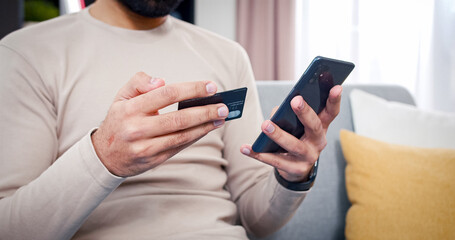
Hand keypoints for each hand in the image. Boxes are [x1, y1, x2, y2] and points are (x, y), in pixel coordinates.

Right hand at [91, 72, 228, 176]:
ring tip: (221, 118)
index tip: (211, 87)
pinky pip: (179, 146)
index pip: (167, 94)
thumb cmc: (119, 120)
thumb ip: (138, 83)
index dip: (192, 89)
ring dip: (205, 126)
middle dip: (205, 111)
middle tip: (223, 106)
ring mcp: (146, 147)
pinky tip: (207, 128)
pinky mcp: (154, 160)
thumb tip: (160, 82)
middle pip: (179, 118)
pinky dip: (196, 137)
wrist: (105, 156)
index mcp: (130, 109)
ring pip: (182, 135)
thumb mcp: (121, 97)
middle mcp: (138, 129)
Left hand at [240, 86, 342, 181]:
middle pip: (313, 127)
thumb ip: (290, 115)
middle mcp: (318, 142)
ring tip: (265, 125)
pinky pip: (274, 161)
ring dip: (279, 135)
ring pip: (293, 145)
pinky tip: (245, 148)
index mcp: (322, 127)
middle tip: (295, 100)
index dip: (334, 99)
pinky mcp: (294, 169)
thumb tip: (278, 111)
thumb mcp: (299, 126)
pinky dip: (258, 154)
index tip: (337, 86)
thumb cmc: (297, 138)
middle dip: (305, 113)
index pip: (331, 112)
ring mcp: (307, 157)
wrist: (296, 170)